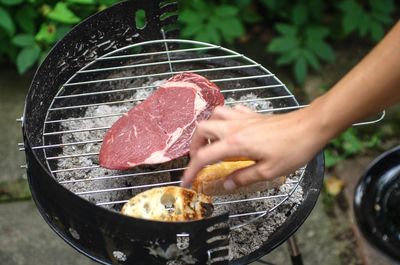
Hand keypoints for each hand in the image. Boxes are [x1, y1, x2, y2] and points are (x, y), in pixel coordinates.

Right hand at [181, 105, 326, 189]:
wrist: (310, 127)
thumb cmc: (292, 149)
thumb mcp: (268, 171)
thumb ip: (243, 177)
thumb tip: (226, 185)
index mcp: (235, 144)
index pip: (204, 156)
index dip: (191, 170)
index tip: (186, 180)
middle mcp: (234, 127)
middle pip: (202, 129)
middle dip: (195, 145)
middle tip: (199, 159)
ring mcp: (243, 118)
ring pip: (214, 115)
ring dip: (208, 129)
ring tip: (211, 143)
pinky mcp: (253, 115)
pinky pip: (231, 111)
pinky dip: (225, 119)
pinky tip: (231, 129)